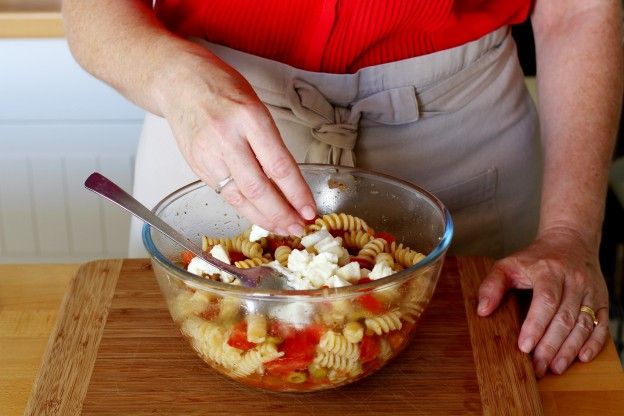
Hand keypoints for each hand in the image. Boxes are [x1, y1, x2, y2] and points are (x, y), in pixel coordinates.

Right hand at [153, 47, 315, 234]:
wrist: (178, 82)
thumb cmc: (222, 88)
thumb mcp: (255, 105)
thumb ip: (270, 141)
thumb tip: (290, 182)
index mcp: (249, 118)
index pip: (279, 165)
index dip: (297, 193)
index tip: (309, 209)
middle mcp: (227, 139)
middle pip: (259, 188)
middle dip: (282, 214)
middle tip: (299, 228)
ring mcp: (209, 155)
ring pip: (241, 198)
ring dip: (265, 218)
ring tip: (284, 228)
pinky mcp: (197, 167)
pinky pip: (226, 195)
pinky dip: (246, 209)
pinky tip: (261, 217)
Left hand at [477, 226, 608, 376]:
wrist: (571, 241)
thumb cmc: (536, 258)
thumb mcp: (509, 264)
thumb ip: (492, 285)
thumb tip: (482, 310)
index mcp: (550, 270)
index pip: (545, 300)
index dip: (535, 325)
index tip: (524, 347)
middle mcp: (574, 280)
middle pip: (564, 318)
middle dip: (550, 345)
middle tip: (537, 367)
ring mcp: (591, 291)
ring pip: (583, 324)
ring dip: (569, 349)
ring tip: (554, 367)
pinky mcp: (602, 300)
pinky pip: (601, 325)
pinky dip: (593, 343)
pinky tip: (581, 358)